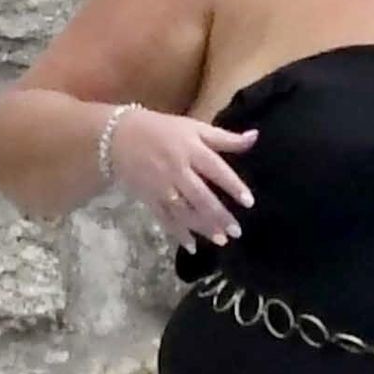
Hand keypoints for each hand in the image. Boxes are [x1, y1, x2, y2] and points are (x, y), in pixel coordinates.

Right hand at [108, 109, 259, 251]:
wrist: (118, 136)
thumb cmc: (164, 130)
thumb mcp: (195, 128)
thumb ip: (225, 137)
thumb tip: (255, 137)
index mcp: (190, 150)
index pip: (216, 169)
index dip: (233, 186)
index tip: (248, 202)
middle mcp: (176, 169)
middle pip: (200, 196)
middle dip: (218, 215)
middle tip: (237, 232)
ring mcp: (161, 186)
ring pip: (183, 211)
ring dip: (202, 227)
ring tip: (221, 240)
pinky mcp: (149, 198)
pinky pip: (164, 219)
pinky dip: (177, 233)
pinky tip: (192, 246)